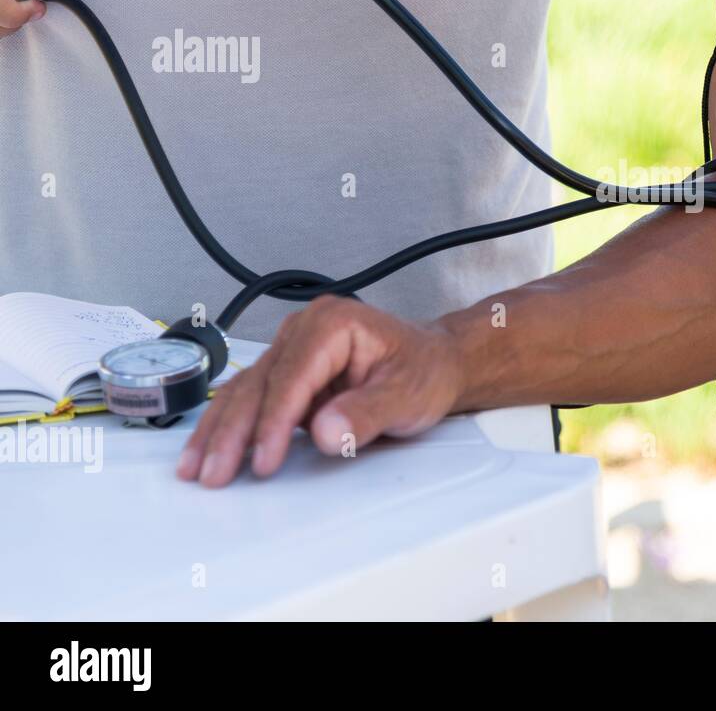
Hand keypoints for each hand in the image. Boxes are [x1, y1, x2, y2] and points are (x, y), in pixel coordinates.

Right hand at [176, 296, 463, 486]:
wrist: (436, 363)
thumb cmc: (425, 370)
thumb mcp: (408, 394)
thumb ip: (368, 412)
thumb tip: (325, 432)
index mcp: (333, 324)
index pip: (292, 377)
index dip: (274, 422)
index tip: (264, 461)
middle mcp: (305, 330)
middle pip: (259, 384)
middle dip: (233, 432)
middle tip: (213, 474)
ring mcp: (293, 350)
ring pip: (246, 392)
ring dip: (219, 432)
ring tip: (196, 469)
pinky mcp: (289, 373)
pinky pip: (253, 399)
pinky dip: (231, 427)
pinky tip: (209, 450)